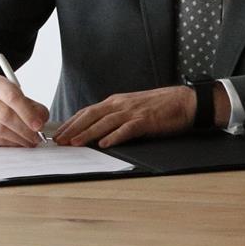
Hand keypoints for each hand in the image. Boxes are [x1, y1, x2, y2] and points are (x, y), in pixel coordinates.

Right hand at [0, 76, 49, 146]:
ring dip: (18, 138)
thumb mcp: (17, 95)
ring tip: (30, 140)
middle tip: (37, 136)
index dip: (28, 113)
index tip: (38, 125)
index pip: (13, 97)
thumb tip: (41, 120)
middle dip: (25, 129)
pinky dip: (9, 143)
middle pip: (5, 115)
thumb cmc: (0, 100)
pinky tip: (18, 142)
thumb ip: (32, 106)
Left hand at [53, 86, 198, 147]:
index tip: (59, 133)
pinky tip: (105, 144)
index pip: (88, 111)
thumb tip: (97, 130)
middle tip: (58, 140)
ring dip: (88, 133)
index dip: (72, 122)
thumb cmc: (161, 106)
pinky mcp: (147, 120)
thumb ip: (116, 116)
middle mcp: (122, 104)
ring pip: (105, 122)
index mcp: (117, 101)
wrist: (186, 101)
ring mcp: (134, 111)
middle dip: (73, 128)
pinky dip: (115, 136)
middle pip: (92, 115)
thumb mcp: (133, 107)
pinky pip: (128, 129)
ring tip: (75, 143)